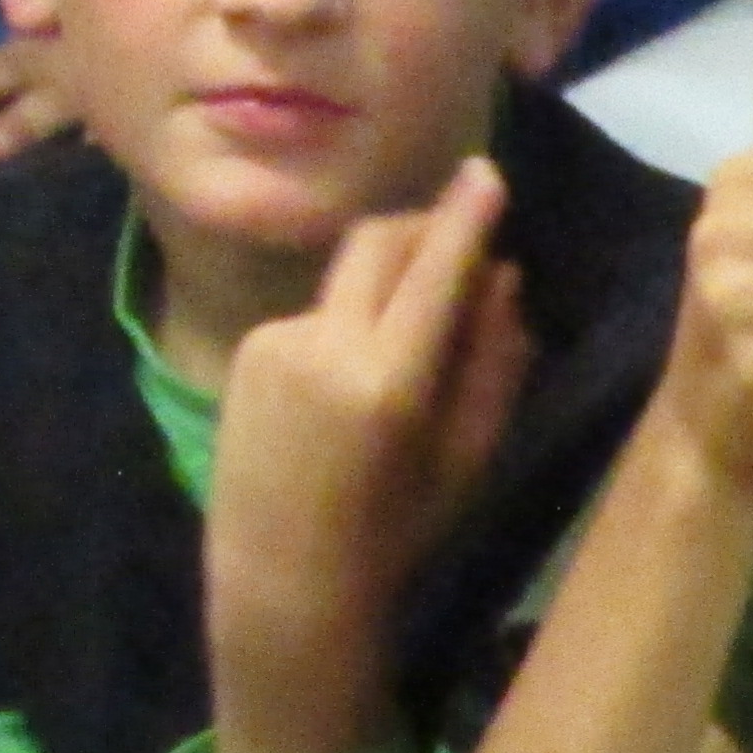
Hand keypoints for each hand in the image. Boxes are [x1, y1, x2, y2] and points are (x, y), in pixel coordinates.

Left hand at [208, 159, 531, 752]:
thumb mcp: (469, 456)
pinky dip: (350, 321)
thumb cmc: (397, 534)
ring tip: (414, 332)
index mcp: (387, 380)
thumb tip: (504, 280)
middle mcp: (322, 344)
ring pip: (348, 280)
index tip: (489, 173)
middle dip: (423, 224)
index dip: (467, 214)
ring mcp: (275, 343)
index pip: (436, 268)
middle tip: (461, 228)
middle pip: (377, 242)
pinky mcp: (247, 351)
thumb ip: (492, 360)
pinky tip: (356, 375)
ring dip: (388, 283)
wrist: (284, 580)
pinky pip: (316, 313)